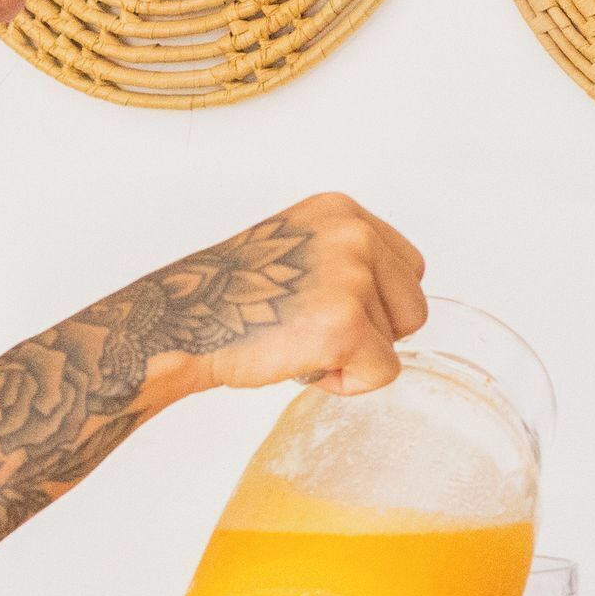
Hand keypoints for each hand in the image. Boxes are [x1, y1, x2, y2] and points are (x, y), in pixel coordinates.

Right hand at [168, 194, 427, 398]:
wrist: (180, 322)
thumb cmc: (230, 297)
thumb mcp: (298, 248)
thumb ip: (347, 258)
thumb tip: (394, 296)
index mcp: (343, 211)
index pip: (410, 268)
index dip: (378, 303)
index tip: (331, 312)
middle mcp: (354, 233)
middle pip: (413, 307)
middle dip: (374, 333)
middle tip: (314, 333)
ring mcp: (351, 276)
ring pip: (396, 342)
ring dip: (352, 357)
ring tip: (298, 343)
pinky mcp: (345, 324)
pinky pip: (383, 372)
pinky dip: (347, 383)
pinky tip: (303, 364)